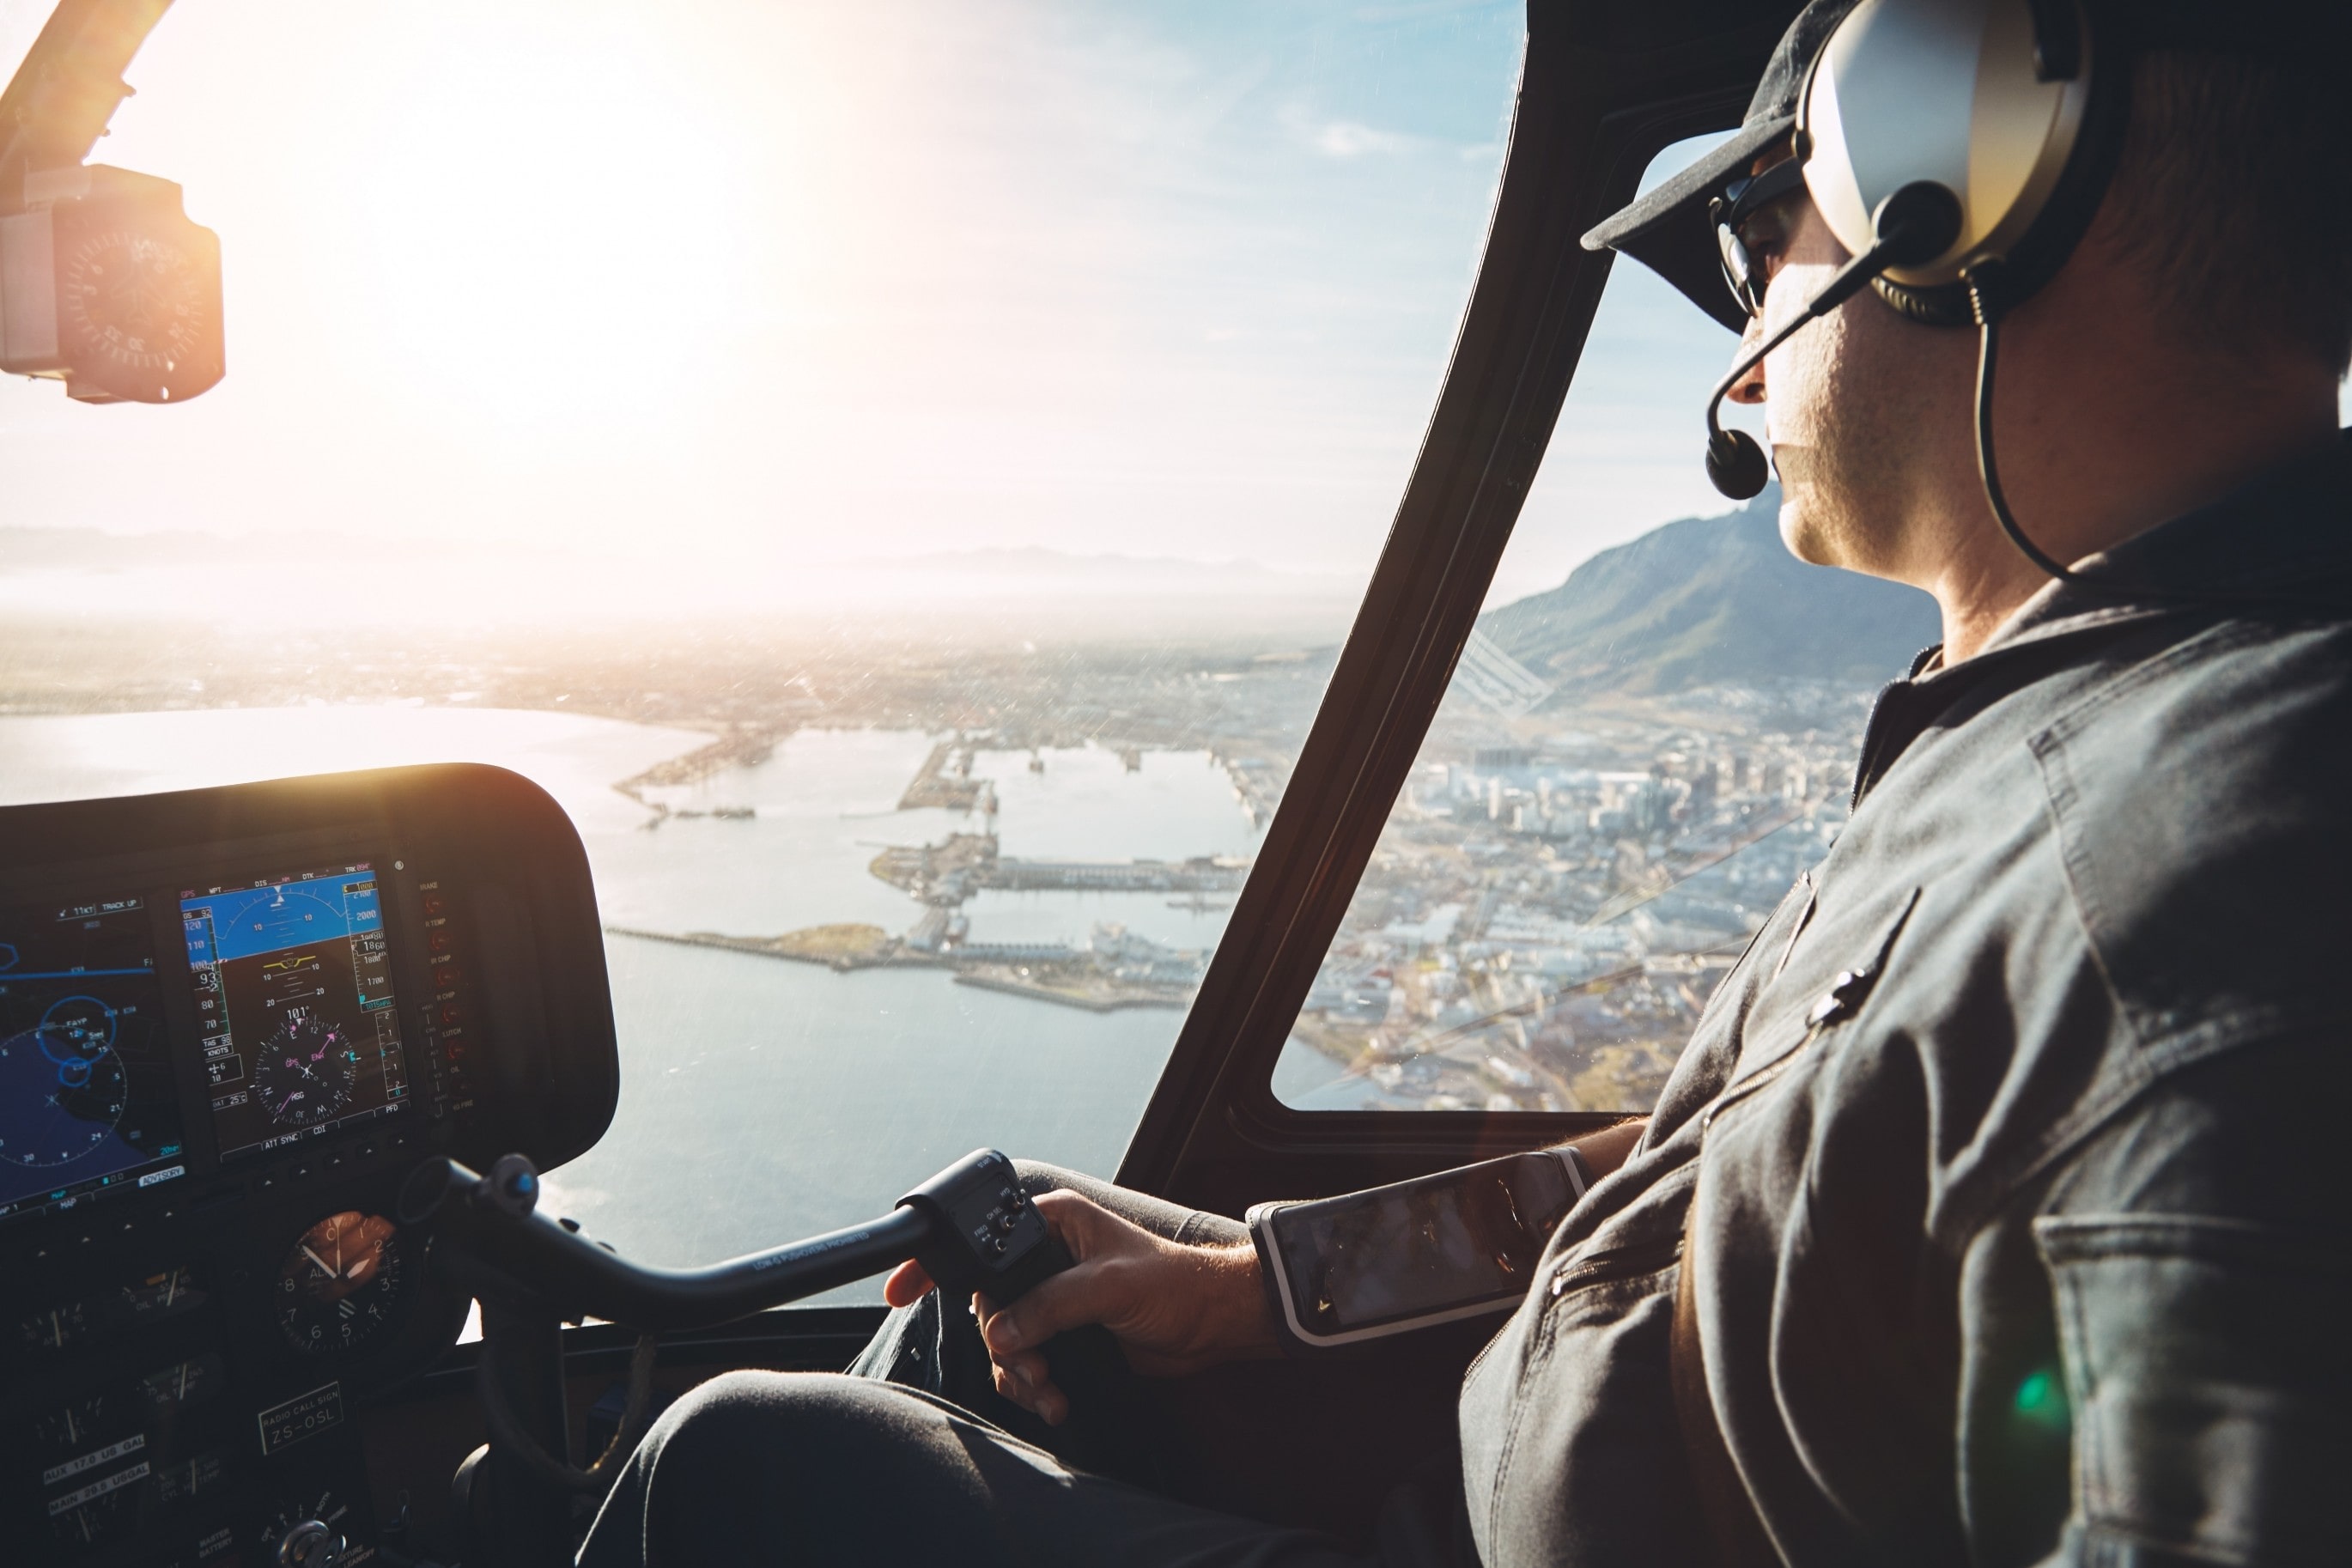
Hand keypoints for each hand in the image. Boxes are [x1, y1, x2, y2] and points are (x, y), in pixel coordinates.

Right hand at [881, 1189, 1274, 1424]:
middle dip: (1001, 1345)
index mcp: (1052, 1224)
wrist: (1212, 1322)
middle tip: (1030, 1369)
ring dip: (1019, 1375)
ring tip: (1049, 1393)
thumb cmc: (1173, 1283)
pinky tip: (1057, 1402)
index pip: (982, 1242)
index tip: (900, 1290)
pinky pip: (1026, 1364)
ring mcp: (1052, 1300)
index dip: (938, 1266)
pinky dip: (1033, 1389)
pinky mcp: (1065, 1336)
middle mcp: (1046, 1259)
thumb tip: (1003, 1333)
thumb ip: (1050, 1305)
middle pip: (987, 1305)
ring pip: (1004, 1342)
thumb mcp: (1108, 1286)